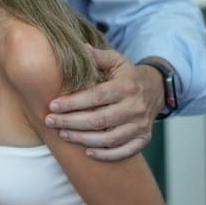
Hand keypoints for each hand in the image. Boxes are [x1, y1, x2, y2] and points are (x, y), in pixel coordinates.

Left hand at [44, 46, 163, 160]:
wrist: (155, 89)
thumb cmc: (127, 75)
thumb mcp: (115, 60)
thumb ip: (98, 56)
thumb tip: (80, 49)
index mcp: (127, 87)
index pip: (95, 97)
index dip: (73, 103)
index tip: (52, 105)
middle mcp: (136, 107)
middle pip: (100, 120)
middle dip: (71, 122)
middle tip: (50, 122)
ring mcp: (141, 125)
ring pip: (110, 138)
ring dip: (83, 139)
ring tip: (63, 135)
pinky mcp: (144, 138)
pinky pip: (125, 151)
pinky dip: (107, 155)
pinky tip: (88, 153)